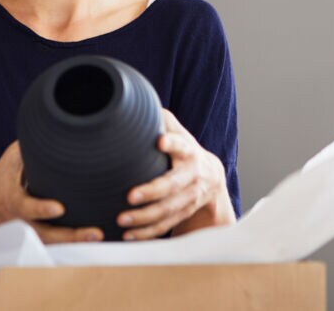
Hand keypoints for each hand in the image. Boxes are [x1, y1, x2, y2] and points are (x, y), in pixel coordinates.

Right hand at [0, 141, 103, 243]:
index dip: (41, 209)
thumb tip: (55, 127)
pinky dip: (75, 241)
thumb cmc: (0, 177)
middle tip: (94, 231)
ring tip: (99, 234)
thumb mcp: (10, 159)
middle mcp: (23, 220)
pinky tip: (96, 236)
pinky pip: (58, 242)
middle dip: (71, 235)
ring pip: (55, 242)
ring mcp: (31, 231)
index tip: (59, 208)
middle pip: (47, 234)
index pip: (26, 207)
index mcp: (13, 200)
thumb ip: (30, 148)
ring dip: (77, 241)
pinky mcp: (39, 235)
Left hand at [116, 109, 235, 239]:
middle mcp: (191, 176)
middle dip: (152, 192)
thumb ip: (160, 118)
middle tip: (130, 196)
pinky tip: (128, 236)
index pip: (181, 145)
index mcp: (188, 152)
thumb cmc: (183, 149)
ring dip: (145, 217)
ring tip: (122, 220)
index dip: (172, 143)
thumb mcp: (178, 131)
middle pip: (172, 185)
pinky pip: (165, 225)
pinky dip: (147, 232)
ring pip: (168, 210)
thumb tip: (133, 98)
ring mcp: (189, 198)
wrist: (211, 177)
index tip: (159, 141)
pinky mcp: (183, 213)